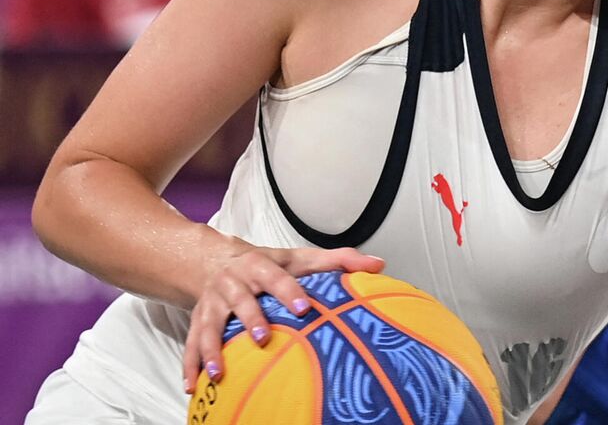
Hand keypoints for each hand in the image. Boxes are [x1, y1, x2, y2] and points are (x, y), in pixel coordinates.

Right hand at [182, 241, 383, 392]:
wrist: (217, 259)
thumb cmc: (268, 264)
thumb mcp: (301, 257)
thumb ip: (339, 260)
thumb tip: (379, 265)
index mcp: (261, 266)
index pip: (277, 277)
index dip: (289, 292)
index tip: (304, 308)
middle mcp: (233, 284)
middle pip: (241, 301)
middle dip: (251, 319)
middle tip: (263, 339)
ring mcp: (212, 304)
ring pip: (208, 327)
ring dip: (211, 350)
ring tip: (219, 374)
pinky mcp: (197, 321)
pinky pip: (189, 345)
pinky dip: (189, 366)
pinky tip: (193, 387)